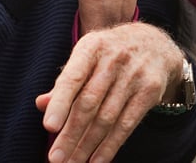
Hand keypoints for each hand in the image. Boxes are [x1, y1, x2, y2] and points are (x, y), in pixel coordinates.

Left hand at [36, 22, 184, 162]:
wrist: (155, 44)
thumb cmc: (109, 55)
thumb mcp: (86, 57)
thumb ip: (65, 82)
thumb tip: (41, 104)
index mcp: (92, 47)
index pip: (73, 77)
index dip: (60, 103)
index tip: (48, 127)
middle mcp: (114, 59)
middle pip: (89, 103)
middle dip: (70, 134)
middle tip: (55, 158)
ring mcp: (135, 75)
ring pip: (107, 118)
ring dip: (86, 146)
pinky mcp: (150, 91)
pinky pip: (127, 125)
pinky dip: (110, 146)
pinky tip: (95, 161)